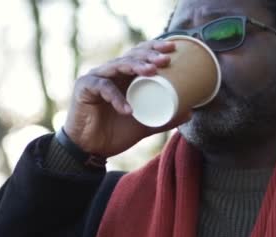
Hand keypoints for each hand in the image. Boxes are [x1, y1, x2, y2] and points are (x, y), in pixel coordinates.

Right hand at [64, 40, 175, 157]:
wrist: (91, 149)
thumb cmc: (116, 132)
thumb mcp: (145, 124)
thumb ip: (165, 118)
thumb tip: (190, 113)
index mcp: (125, 77)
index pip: (140, 55)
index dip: (154, 48)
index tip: (172, 49)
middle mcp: (111, 73)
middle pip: (130, 55)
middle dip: (148, 55)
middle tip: (165, 60)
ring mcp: (97, 78)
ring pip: (117, 65)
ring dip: (135, 66)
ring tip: (151, 72)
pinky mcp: (84, 89)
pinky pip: (103, 88)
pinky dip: (117, 97)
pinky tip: (128, 109)